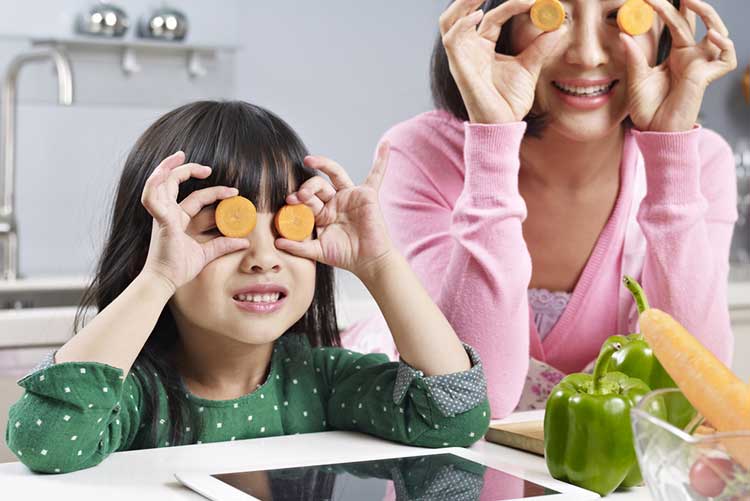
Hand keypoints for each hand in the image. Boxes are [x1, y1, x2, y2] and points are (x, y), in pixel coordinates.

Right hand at [140, 151, 249, 291]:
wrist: (164, 281)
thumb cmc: (179, 268)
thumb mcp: (205, 254)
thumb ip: (222, 245)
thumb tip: (244, 241)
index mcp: (177, 219)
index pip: (197, 198)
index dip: (215, 192)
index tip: (234, 192)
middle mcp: (168, 214)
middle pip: (173, 183)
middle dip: (186, 169)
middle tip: (206, 167)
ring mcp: (162, 215)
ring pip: (159, 183)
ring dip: (167, 167)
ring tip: (180, 156)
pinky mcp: (161, 221)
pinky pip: (152, 198)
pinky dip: (154, 184)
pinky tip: (162, 174)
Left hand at [274, 143, 394, 279]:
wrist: (368, 261)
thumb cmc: (345, 256)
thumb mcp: (317, 251)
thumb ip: (298, 246)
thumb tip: (277, 242)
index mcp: (322, 212)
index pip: (307, 199)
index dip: (297, 198)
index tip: (289, 201)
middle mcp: (335, 201)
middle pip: (317, 185)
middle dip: (307, 187)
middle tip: (300, 195)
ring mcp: (351, 196)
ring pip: (335, 174)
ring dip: (323, 165)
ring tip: (309, 161)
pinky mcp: (368, 194)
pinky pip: (376, 175)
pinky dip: (381, 160)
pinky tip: (385, 145)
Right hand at [439, 0, 565, 123]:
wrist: (503, 124)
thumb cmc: (510, 100)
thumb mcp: (530, 66)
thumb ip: (540, 46)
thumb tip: (558, 26)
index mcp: (484, 46)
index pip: (494, 16)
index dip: (513, 5)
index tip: (535, 1)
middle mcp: (470, 48)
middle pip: (463, 12)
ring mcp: (462, 56)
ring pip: (449, 20)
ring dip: (462, 3)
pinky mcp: (458, 66)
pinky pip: (452, 39)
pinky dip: (461, 24)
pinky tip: (479, 16)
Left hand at [621, 0, 736, 131]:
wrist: (653, 131)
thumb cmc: (646, 108)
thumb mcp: (636, 79)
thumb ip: (634, 57)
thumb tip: (623, 33)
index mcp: (674, 55)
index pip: (677, 24)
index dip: (670, 9)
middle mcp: (690, 56)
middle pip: (695, 23)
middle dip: (687, 4)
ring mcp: (701, 65)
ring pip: (717, 32)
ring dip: (707, 14)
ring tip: (691, 1)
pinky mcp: (707, 77)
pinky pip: (726, 57)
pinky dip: (724, 44)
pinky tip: (710, 36)